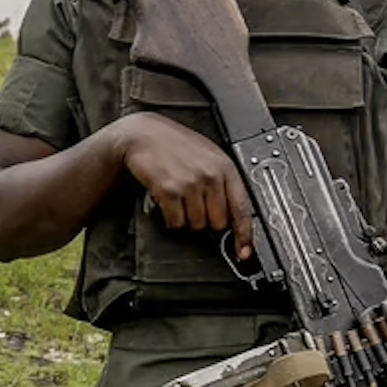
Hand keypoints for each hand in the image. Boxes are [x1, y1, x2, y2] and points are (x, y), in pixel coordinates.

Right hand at [110, 111, 254, 260]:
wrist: (141, 135)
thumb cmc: (174, 144)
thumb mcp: (207, 156)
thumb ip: (223, 180)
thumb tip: (234, 212)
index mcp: (225, 167)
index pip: (242, 209)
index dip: (244, 234)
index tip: (244, 251)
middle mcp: (210, 175)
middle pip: (218, 223)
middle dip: (207, 222)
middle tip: (195, 209)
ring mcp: (190, 183)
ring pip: (197, 225)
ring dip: (187, 220)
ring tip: (180, 202)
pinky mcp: (170, 191)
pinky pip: (177, 222)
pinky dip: (171, 220)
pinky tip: (168, 204)